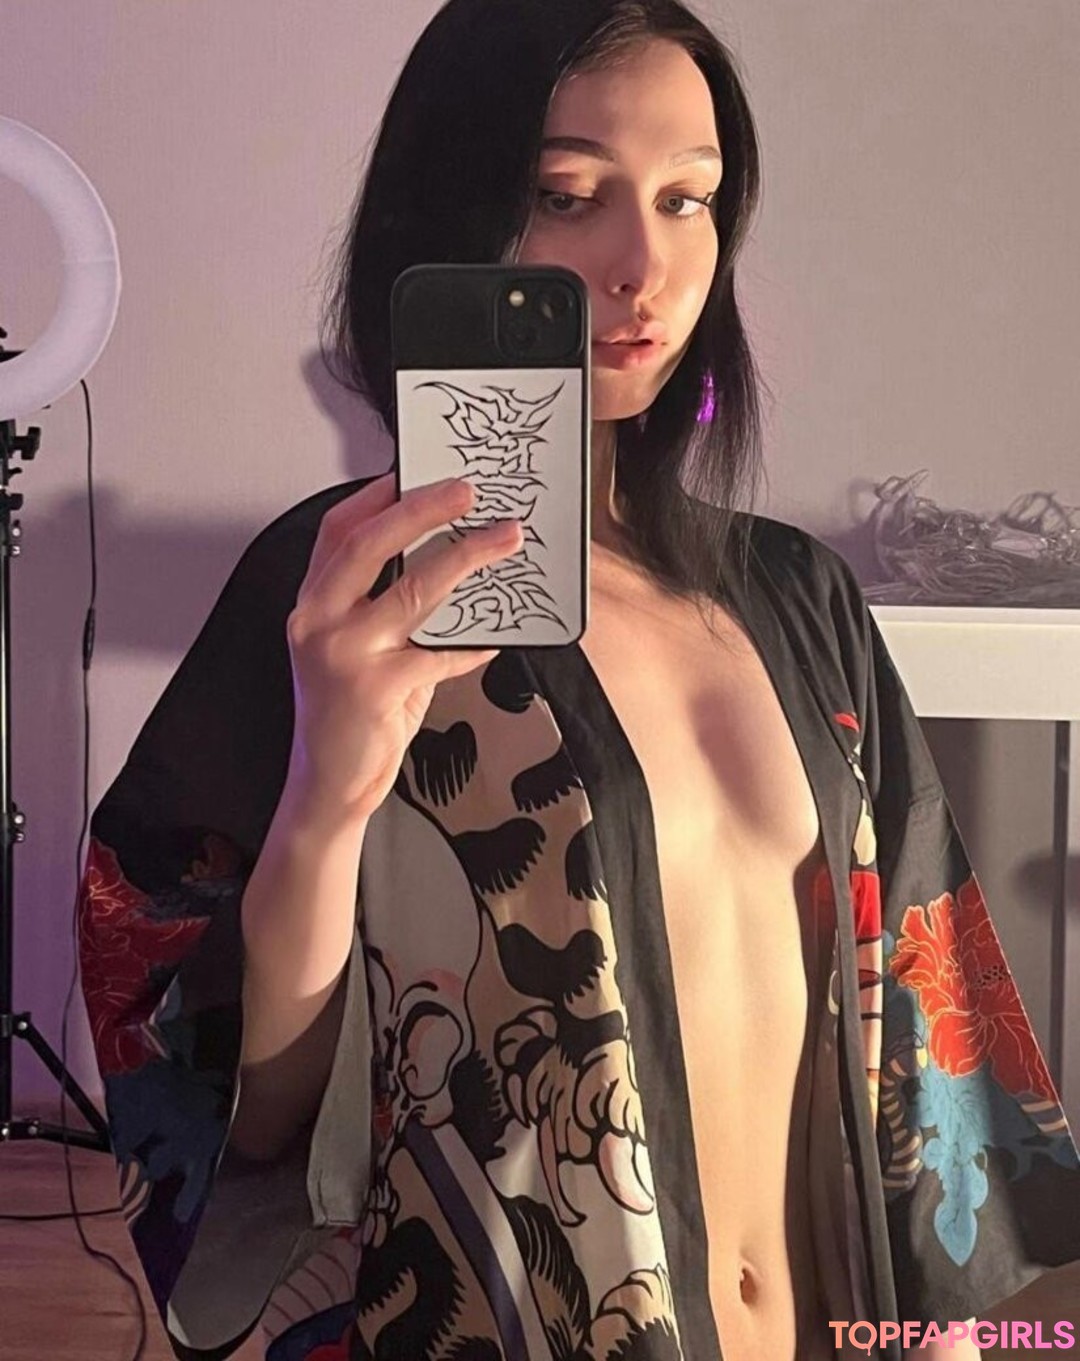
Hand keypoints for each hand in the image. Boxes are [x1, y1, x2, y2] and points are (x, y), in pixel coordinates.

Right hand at [283, 472, 522, 825]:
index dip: (377, 495)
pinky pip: (440, 653)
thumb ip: (389, 605)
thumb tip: (453, 557)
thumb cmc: (351, 712)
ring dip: (467, 560)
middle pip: (370, 545)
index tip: (415, 471)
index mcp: (312, 604)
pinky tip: (500, 633)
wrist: (328, 783)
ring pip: (413, 592)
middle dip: (423, 509)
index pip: (338, 532)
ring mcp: (342, 655)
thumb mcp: (358, 647)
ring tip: (506, 541)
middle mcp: (317, 621)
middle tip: (469, 491)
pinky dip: (474, 642)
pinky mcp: (374, 689)